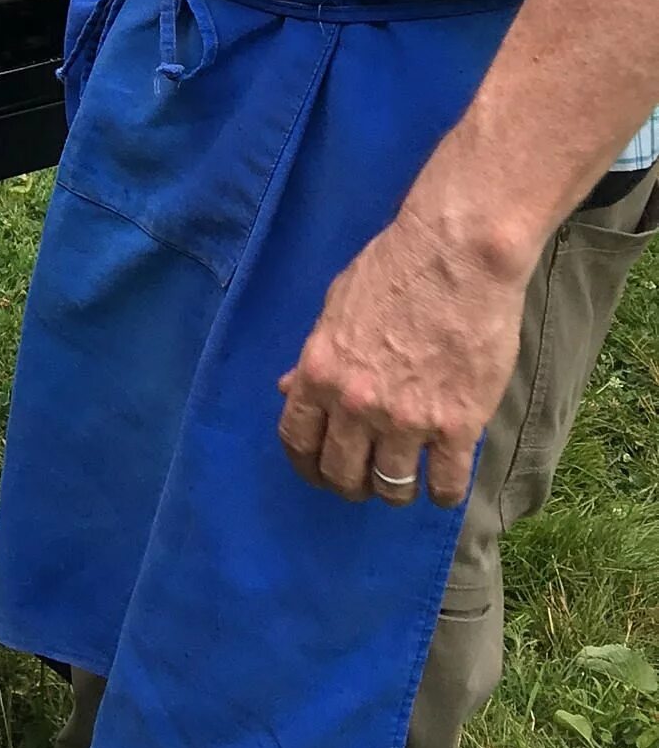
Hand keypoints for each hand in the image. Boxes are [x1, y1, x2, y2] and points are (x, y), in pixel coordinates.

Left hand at [276, 199, 528, 508]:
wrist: (456, 255)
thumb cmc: (393, 269)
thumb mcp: (335, 307)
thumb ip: (315, 356)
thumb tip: (290, 390)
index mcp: (320, 372)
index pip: (298, 441)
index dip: (307, 465)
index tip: (320, 471)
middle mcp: (356, 404)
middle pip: (342, 474)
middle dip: (350, 484)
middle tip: (365, 480)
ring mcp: (407, 419)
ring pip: (391, 487)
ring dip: (395, 491)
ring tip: (405, 480)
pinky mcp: (457, 425)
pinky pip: (445, 484)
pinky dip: (443, 493)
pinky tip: (444, 484)